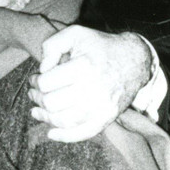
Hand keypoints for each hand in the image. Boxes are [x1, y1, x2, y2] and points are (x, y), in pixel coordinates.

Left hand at [30, 27, 150, 141]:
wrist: (134, 60)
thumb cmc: (101, 46)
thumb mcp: (76, 34)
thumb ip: (52, 45)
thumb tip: (43, 69)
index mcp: (84, 67)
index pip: (46, 83)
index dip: (35, 82)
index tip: (34, 79)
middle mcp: (93, 89)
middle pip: (52, 103)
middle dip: (37, 98)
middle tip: (34, 93)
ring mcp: (101, 107)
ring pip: (63, 120)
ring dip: (45, 117)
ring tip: (37, 111)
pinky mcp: (107, 118)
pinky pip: (82, 133)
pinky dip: (64, 136)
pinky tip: (51, 133)